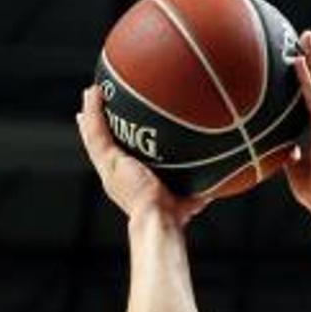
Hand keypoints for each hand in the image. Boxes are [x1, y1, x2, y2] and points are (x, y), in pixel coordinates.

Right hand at [76, 86, 202, 227]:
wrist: (158, 219)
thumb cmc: (172, 216)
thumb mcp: (188, 198)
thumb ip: (199, 189)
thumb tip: (220, 182)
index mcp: (128, 183)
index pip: (119, 160)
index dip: (114, 146)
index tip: (114, 131)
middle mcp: (114, 175)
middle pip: (101, 146)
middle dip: (96, 129)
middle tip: (90, 111)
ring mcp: (109, 168)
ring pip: (94, 136)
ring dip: (92, 113)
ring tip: (91, 93)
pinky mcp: (108, 161)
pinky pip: (97, 131)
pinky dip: (94, 111)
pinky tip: (94, 93)